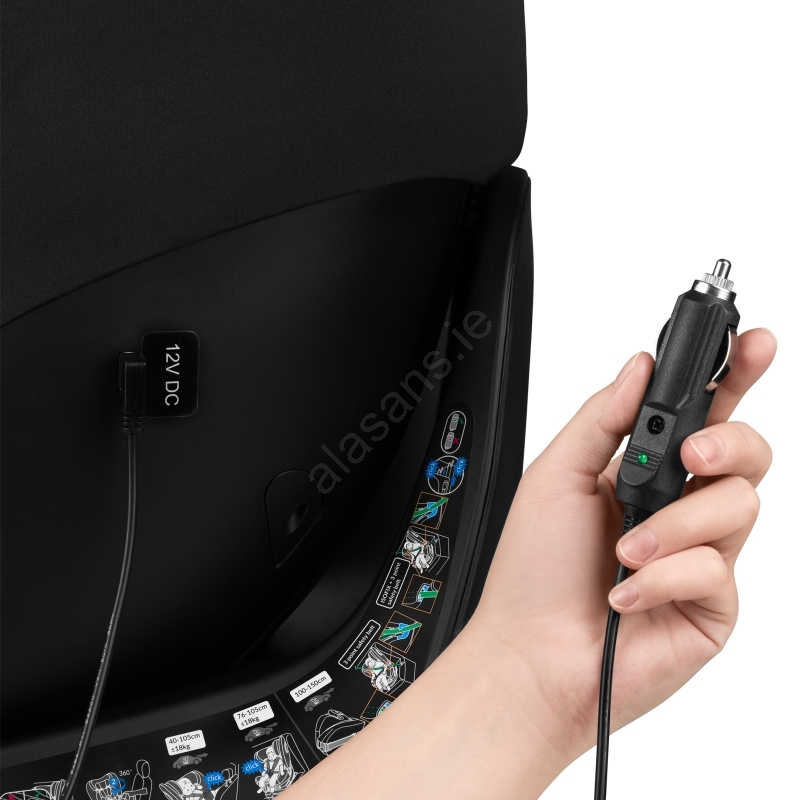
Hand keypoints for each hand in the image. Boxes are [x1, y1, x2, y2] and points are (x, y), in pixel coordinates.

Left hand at [467, 328, 776, 760]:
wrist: (531, 655)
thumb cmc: (534, 571)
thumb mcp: (556, 476)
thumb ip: (604, 418)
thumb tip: (641, 366)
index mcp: (641, 470)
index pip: (700, 412)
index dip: (732, 374)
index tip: (750, 342)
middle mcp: (677, 507)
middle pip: (745, 452)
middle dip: (727, 442)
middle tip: (691, 454)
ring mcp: (700, 555)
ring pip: (737, 506)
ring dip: (674, 526)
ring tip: (625, 551)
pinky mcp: (713, 603)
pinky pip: (717, 570)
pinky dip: (665, 576)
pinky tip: (627, 593)